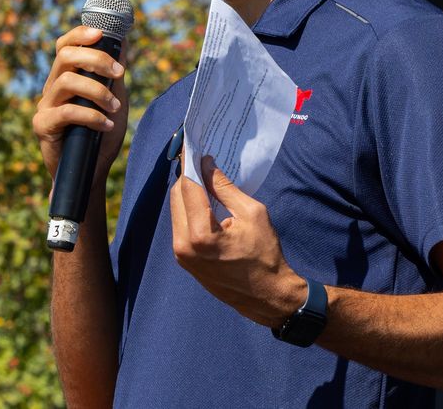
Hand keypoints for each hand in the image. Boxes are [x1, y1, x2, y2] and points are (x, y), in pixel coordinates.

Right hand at [33, 25, 127, 187]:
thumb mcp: (115, 100)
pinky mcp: (42, 125)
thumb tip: (122, 42)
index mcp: (66, 77)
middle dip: (96, 59)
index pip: (65, 45)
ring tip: (115, 109)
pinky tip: (106, 125)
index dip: (80, 34)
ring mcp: (45, 105)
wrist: (91, 172)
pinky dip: (91, 116)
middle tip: (119, 73)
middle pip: (65, 56)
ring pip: (67, 81)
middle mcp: (52, 87)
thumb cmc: (101, 136)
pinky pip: (66, 111)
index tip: (102, 33)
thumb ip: (114, 74)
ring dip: (98, 91)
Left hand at [169, 155, 305, 326]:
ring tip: (204, 177)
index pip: (189, 188)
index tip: (194, 147)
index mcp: (200, 235)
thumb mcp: (252, 213)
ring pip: (176, 210)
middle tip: (201, 160)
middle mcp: (183, 246)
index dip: (191, 165)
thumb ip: (226, 188)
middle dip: (188, 176)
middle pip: (177, 197)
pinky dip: (189, 209)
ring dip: (188, 192)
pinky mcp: (183, 260)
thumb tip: (208, 165)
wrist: (267, 295)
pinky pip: (180, 225)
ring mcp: (181, 255)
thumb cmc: (265, 254)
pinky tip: (203, 200)